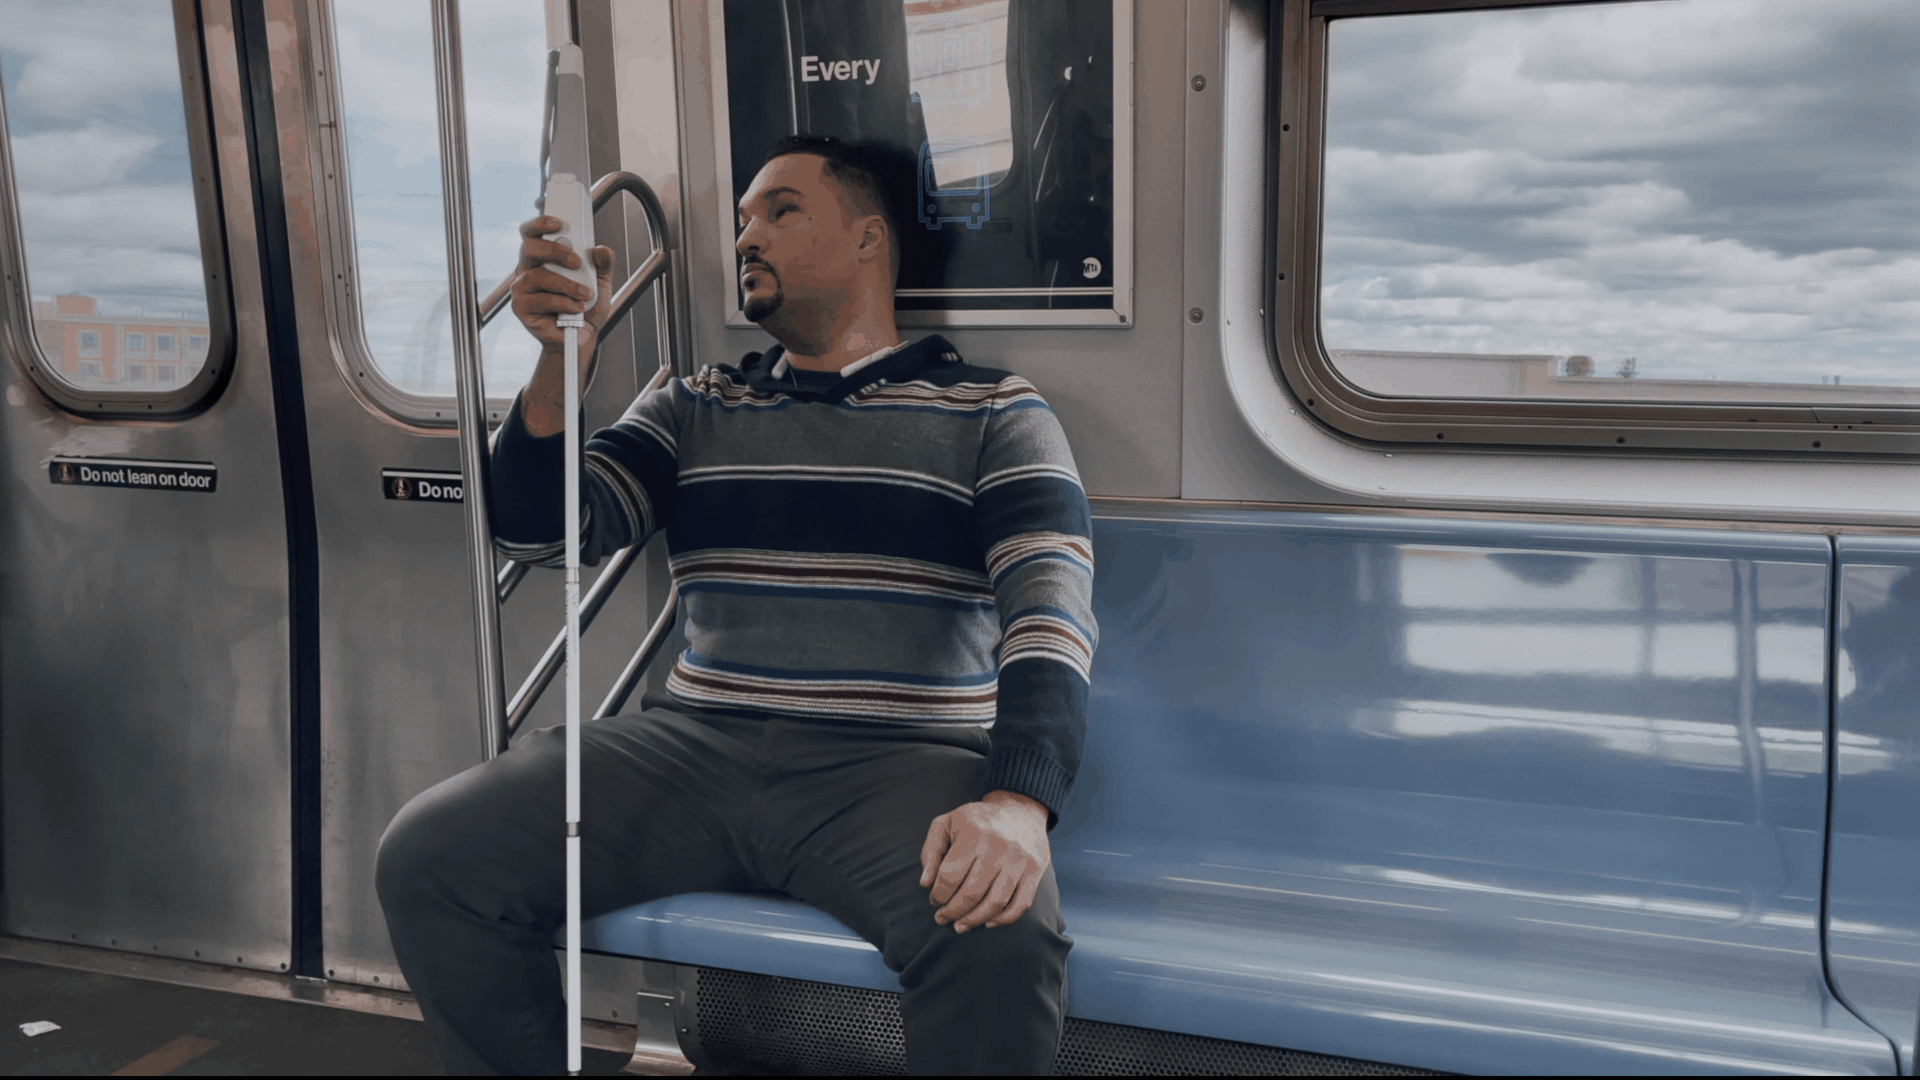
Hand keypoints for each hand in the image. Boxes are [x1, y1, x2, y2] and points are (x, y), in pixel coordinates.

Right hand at [511, 215, 614, 353]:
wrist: (582, 338)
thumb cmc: (585, 308)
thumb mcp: (601, 284)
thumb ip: (603, 265)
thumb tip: (601, 250)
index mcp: (543, 258)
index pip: (532, 233)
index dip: (540, 224)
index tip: (559, 223)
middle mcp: (528, 270)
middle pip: (529, 247)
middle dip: (554, 251)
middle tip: (576, 262)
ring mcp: (522, 289)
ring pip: (536, 275)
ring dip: (566, 284)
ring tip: (585, 295)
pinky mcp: (521, 308)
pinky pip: (540, 299)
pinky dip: (563, 303)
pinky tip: (576, 308)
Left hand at [919, 790, 1050, 932]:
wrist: (1020, 810)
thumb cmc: (976, 821)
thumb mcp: (947, 824)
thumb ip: (931, 851)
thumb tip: (925, 883)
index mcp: (973, 833)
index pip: (950, 875)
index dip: (938, 894)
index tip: (934, 900)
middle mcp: (998, 847)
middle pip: (972, 892)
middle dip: (952, 911)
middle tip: (942, 918)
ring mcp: (1019, 860)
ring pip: (995, 902)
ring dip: (975, 920)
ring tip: (960, 925)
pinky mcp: (1035, 870)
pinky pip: (1021, 904)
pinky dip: (1004, 919)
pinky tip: (989, 923)